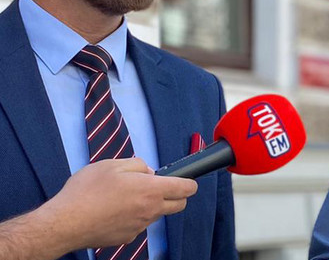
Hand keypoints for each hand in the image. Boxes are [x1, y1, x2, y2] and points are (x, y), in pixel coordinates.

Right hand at [41, 158, 197, 250]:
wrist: (64, 223)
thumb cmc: (87, 191)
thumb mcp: (112, 164)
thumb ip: (138, 165)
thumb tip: (149, 172)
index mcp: (151, 190)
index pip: (186, 189)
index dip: (190, 182)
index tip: (186, 179)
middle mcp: (150, 211)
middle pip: (178, 205)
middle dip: (175, 195)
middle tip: (157, 186)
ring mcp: (139, 227)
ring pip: (157, 214)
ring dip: (151, 205)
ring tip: (126, 196)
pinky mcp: (127, 238)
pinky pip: (139, 225)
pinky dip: (134, 217)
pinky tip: (114, 211)